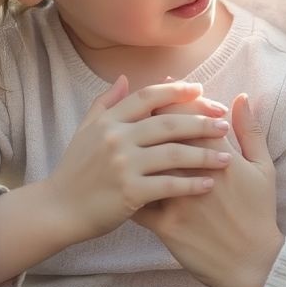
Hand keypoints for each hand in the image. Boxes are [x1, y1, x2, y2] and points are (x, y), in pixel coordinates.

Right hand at [45, 77, 232, 243]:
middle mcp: (116, 138)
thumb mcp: (85, 131)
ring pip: (174, 153)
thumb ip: (105, 103)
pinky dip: (192, 184)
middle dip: (201, 121)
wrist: (57, 209)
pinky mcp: (129, 192)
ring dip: (205, 154)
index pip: (148, 96)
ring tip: (228, 158)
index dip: (177, 91)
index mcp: (109, 121)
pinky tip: (210, 184)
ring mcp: (123, 165)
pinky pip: (169, 185)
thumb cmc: (75, 170)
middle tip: (224, 123)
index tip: (201, 90)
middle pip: (168, 122)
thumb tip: (124, 77)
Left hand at [134, 94, 283, 286]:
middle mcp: (196, 176)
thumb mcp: (263, 168)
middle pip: (162, 136)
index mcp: (221, 157)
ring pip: (146, 167)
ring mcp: (178, 202)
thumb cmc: (259, 213)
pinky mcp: (166, 226)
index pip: (190, 116)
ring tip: (125, 140)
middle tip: (139, 107)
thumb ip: (250, 130)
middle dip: (149, 117)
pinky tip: (118, 180)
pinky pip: (138, 204)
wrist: (253, 263)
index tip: (165, 86)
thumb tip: (240, 97)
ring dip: (133, 152)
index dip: (174, 98)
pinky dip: (127, 189)